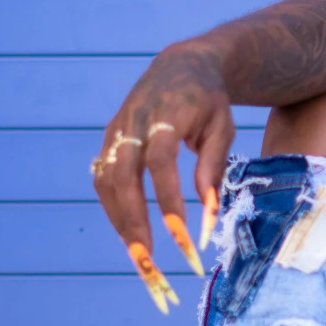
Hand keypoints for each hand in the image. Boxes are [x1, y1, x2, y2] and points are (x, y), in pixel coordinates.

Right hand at [92, 47, 235, 309]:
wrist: (181, 65)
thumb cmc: (209, 102)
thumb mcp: (223, 130)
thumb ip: (213, 171)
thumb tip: (208, 220)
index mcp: (166, 115)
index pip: (160, 161)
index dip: (167, 198)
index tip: (181, 234)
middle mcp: (133, 122)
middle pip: (123, 175)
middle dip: (132, 220)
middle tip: (148, 259)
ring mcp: (116, 130)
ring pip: (106, 180)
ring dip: (119, 220)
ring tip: (140, 256)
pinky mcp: (108, 139)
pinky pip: (102, 178)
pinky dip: (113, 207)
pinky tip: (128, 231)